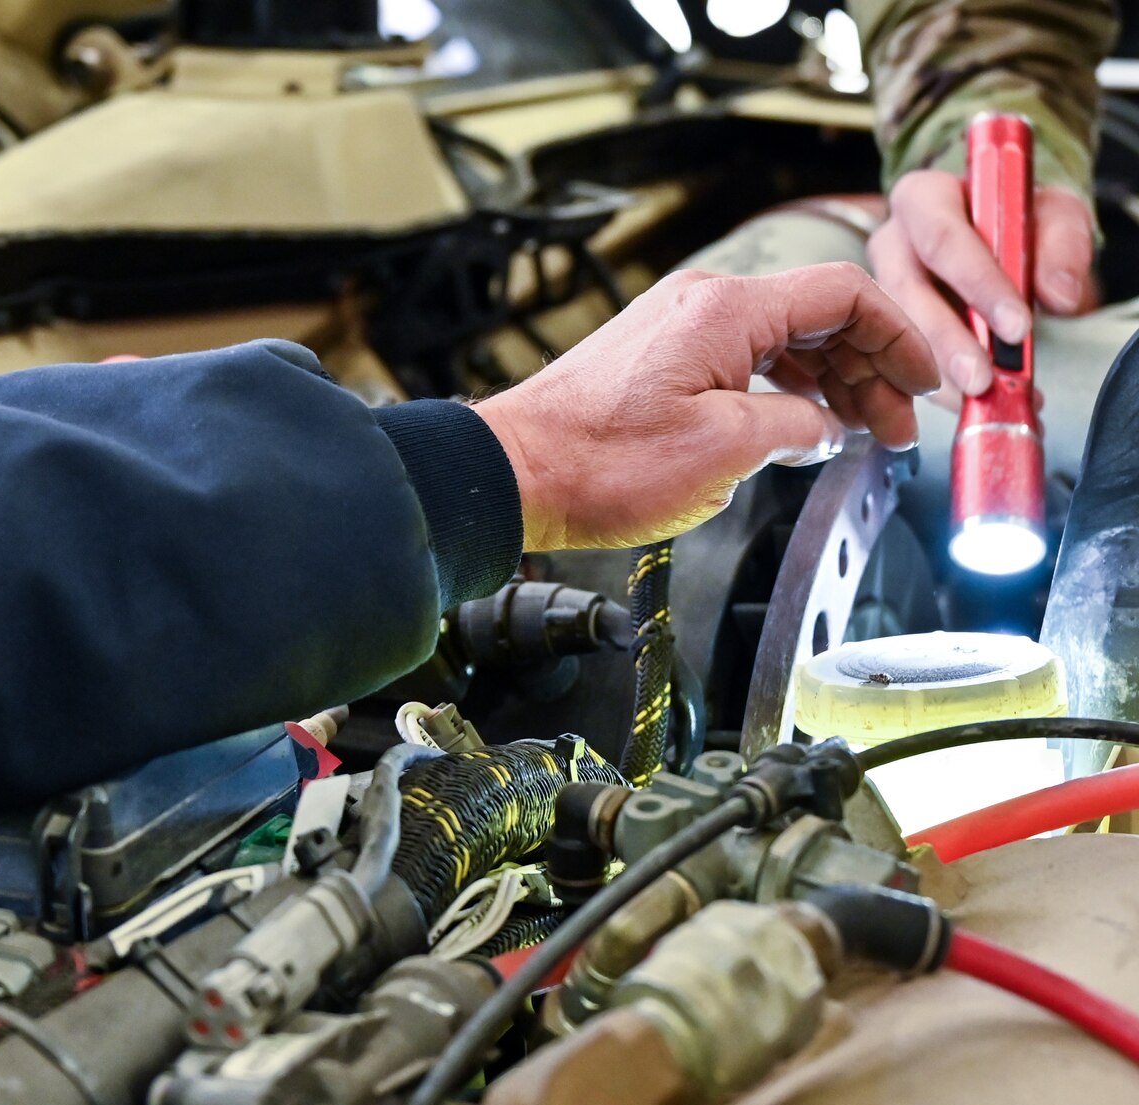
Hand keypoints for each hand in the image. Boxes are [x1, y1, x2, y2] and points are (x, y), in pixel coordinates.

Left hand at [475, 263, 937, 550]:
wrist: (515, 473)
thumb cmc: (599, 464)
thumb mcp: (724, 451)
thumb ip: (795, 428)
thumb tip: (824, 428)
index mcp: (727, 310)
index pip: (845, 295)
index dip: (900, 338)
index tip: (925, 381)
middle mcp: (702, 305)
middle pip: (817, 316)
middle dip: (869, 370)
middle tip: (896, 427)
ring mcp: (676, 328)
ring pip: (780, 339)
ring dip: (827, 383)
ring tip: (855, 434)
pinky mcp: (657, 358)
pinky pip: (742, 359)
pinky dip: (781, 389)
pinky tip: (797, 429)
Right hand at [868, 169, 1094, 407]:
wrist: (993, 234)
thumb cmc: (1016, 218)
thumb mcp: (1052, 214)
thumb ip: (1062, 245)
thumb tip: (1060, 295)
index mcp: (923, 199)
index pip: (943, 239)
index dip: (978, 284)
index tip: (1016, 326)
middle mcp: (891, 242)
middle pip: (908, 294)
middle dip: (947, 344)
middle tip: (983, 380)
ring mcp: (879, 286)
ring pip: (894, 335)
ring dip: (937, 374)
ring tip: (978, 399)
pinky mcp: (881, 325)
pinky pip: (895, 361)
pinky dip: (932, 388)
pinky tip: (964, 403)